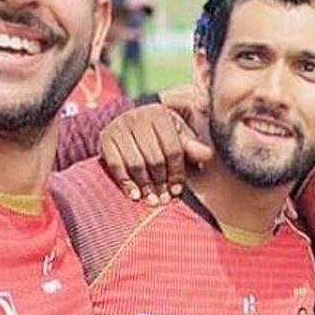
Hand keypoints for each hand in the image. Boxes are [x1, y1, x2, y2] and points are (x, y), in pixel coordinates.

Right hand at [99, 84, 211, 203]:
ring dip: (145, 186)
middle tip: (164, 199)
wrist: (132, 125)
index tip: (177, 191)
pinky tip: (134, 195)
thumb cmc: (161, 134)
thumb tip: (208, 154)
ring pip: (136, 164)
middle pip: (154, 159)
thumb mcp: (179, 135)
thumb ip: (192, 146)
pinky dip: (125, 182)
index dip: (177, 173)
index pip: (173, 150)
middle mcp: (138, 117)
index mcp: (161, 114)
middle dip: (161, 182)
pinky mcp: (105, 138)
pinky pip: (116, 165)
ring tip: (152, 200)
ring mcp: (120, 127)